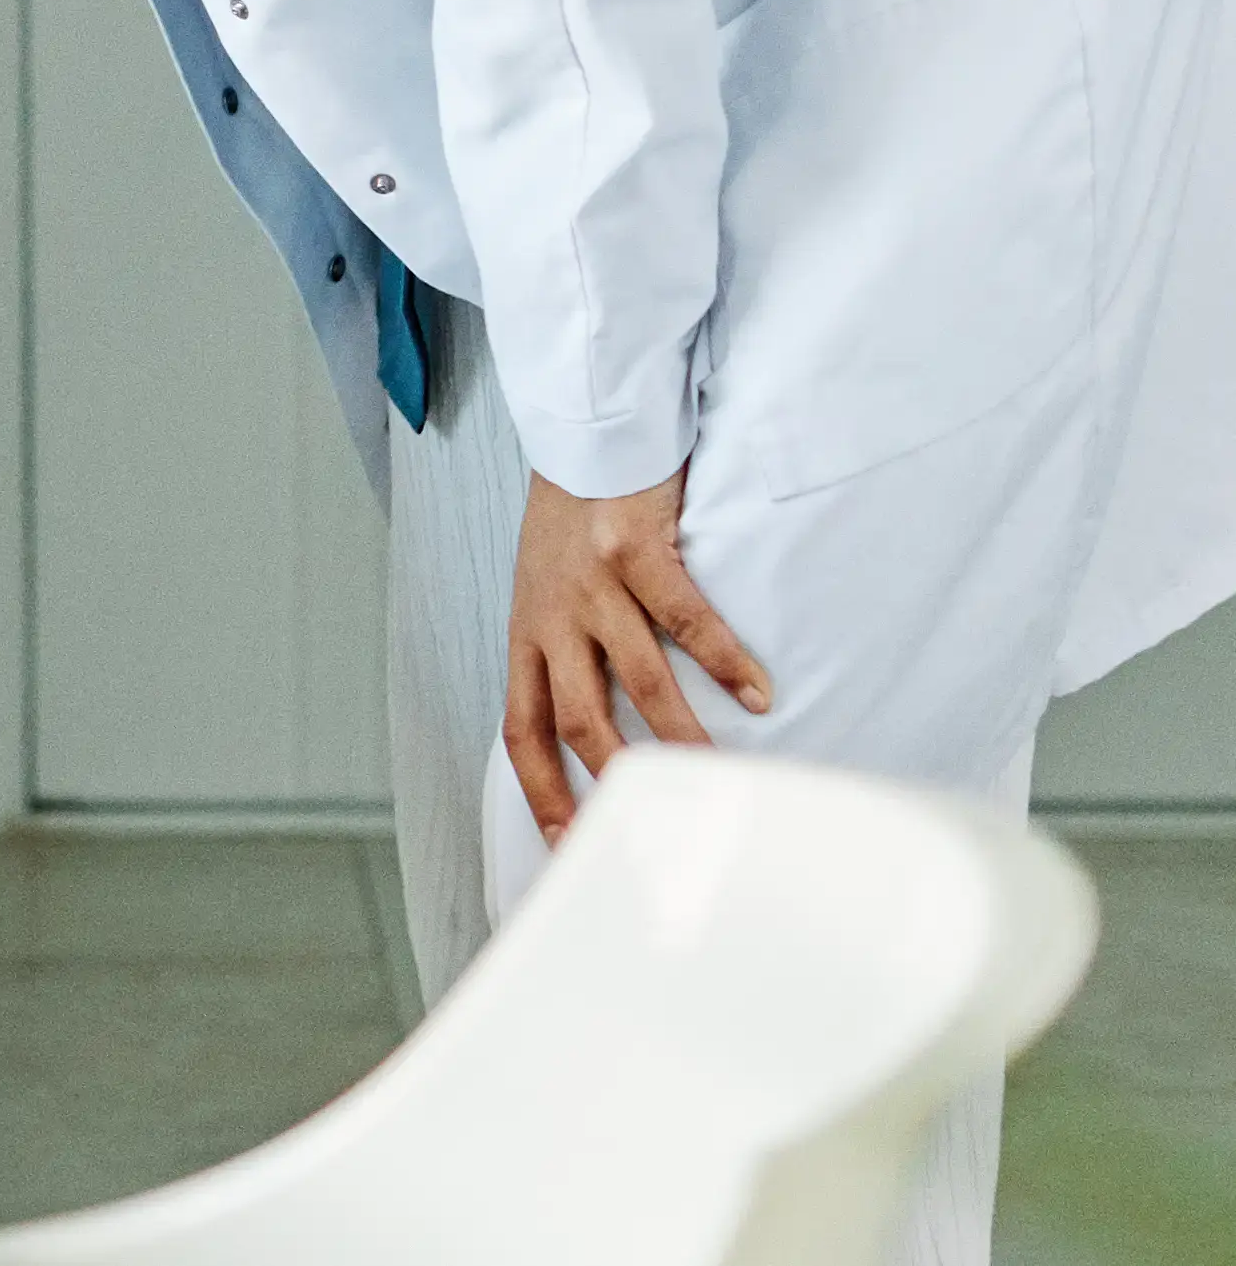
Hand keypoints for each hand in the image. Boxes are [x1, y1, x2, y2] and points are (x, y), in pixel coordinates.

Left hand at [504, 465, 772, 838]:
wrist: (581, 437)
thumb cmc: (570, 525)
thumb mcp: (547, 595)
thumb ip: (566, 654)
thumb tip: (605, 731)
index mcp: (529, 636)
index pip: (522, 730)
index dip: (542, 791)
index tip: (570, 842)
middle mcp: (551, 617)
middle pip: (577, 720)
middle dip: (617, 779)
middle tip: (657, 825)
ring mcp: (591, 584)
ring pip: (636, 678)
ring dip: (680, 733)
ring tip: (718, 775)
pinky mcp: (633, 549)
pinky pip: (684, 617)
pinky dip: (725, 660)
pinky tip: (759, 694)